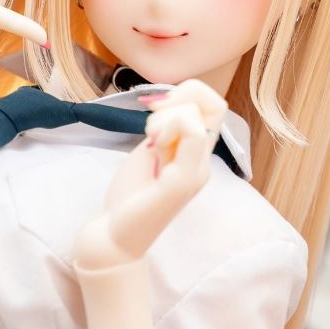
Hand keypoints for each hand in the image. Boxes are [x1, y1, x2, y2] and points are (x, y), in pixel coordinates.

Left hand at [72, 79, 228, 269]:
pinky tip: (152, 150)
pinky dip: (168, 129)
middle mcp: (203, 162)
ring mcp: (197, 171)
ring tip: (150, 145)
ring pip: (196, 115)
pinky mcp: (185, 180)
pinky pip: (191, 132)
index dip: (185, 94)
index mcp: (196, 154)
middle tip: (152, 127)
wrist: (115, 235)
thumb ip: (164, 131)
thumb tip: (169, 103)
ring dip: (165, 119)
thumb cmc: (129, 197)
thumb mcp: (148, 153)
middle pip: (214, 102)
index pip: (212, 104)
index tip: (154, 110)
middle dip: (179, 99)